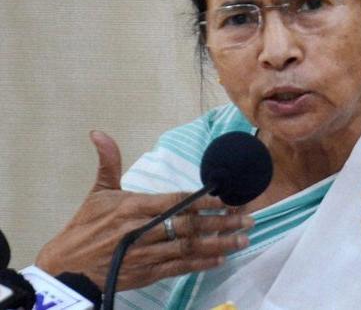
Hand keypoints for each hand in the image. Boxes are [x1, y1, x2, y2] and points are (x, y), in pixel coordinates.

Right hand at [36, 131, 252, 290]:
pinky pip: (180, 267)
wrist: (66, 269)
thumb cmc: (84, 228)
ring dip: (219, 244)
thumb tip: (98, 132)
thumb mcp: (97, 192)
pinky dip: (202, 264)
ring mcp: (148, 254)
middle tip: (247, 219)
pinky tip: (221, 259)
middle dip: (222, 222)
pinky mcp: (148, 273)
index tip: (227, 199)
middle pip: (189, 226)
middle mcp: (144, 231)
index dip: (204, 201)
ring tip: (243, 239)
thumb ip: (108, 161)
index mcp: (134, 208)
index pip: (176, 202)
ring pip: (190, 248)